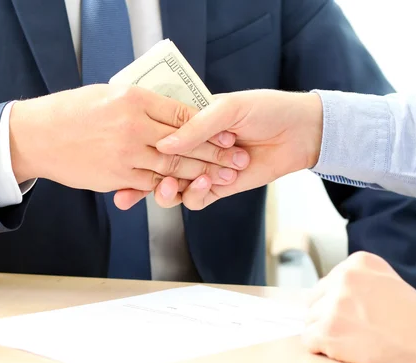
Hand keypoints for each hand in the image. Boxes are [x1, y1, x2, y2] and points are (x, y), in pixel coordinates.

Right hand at [8, 85, 249, 198]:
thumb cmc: (72, 111)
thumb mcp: (110, 94)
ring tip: (222, 177)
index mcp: (134, 99)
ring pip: (172, 167)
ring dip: (200, 174)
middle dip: (214, 153)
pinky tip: (189, 189)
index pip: (182, 113)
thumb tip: (172, 112)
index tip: (227, 132)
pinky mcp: (118, 177)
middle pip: (184, 142)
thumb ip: (143, 103)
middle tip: (237, 159)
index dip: (208, 125)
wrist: (37, 136)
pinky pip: (152, 184)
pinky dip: (172, 188)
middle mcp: (133, 126)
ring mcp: (126, 154)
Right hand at [143, 90, 323, 209]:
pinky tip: (204, 185)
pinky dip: (196, 196)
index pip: (154, 138)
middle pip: (157, 170)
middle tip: (127, 192)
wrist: (300, 131)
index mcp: (189, 123)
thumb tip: (163, 145)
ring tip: (170, 185)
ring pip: (174, 189)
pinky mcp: (220, 188)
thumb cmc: (265, 109)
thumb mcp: (227, 108)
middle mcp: (192, 149)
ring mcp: (204, 170)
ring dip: (168, 191)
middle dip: (139, 183)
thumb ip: (195, 127)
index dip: (135, 150)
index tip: (116, 161)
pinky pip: (198, 200)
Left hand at [302, 252, 415, 362]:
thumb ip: (361, 283)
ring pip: (311, 321)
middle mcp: (344, 278)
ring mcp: (335, 303)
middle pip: (316, 300)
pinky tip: (345, 352)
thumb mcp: (390, 284)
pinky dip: (322, 350)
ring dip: (327, 335)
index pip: (328, 283)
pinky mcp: (328, 330)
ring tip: (356, 343)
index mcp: (359, 263)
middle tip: (356, 332)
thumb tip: (328, 294)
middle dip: (329, 317)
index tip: (359, 315)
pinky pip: (308, 340)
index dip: (340, 304)